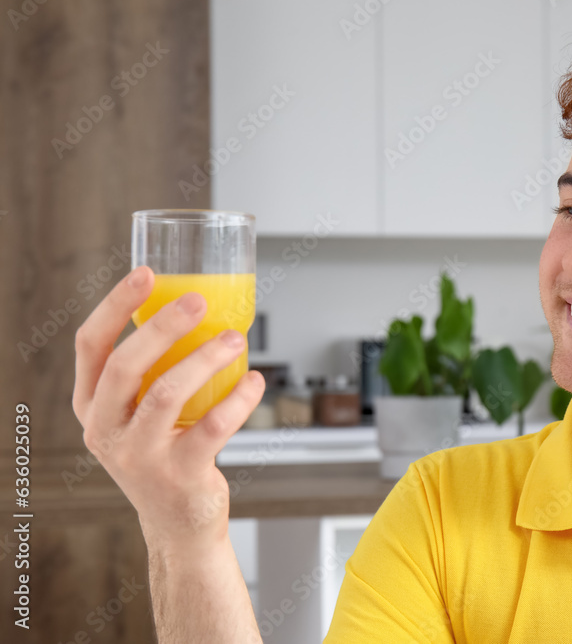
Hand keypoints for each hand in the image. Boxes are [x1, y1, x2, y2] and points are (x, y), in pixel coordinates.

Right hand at [72, 265, 264, 552]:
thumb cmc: (165, 453)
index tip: (146, 273)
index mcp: (91, 406)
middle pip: (126, 365)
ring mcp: (138, 456)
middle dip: (164, 326)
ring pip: (166, 394)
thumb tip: (195, 308)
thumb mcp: (140, 414)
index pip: (90, 346)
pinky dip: (239, 398)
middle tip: (199, 301)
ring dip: (206, 359)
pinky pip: (212, 427)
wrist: (179, 523)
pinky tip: (256, 381)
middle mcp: (105, 430)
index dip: (115, 305)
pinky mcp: (178, 474)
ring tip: (234, 338)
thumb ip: (152, 372)